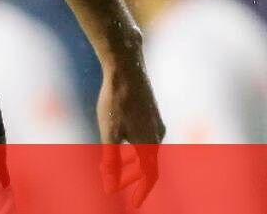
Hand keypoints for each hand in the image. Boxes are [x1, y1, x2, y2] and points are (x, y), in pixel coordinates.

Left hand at [97, 35, 165, 207]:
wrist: (126, 67)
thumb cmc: (115, 99)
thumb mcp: (109, 132)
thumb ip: (110, 160)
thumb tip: (109, 187)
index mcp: (149, 143)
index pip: (149, 176)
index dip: (142, 192)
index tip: (134, 205)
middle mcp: (157, 134)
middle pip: (147, 164)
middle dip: (133, 178)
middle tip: (119, 188)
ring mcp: (156, 122)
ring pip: (146, 149)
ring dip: (133, 162)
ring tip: (117, 168)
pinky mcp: (152, 112)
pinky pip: (146, 137)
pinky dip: (135, 147)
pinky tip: (123, 142)